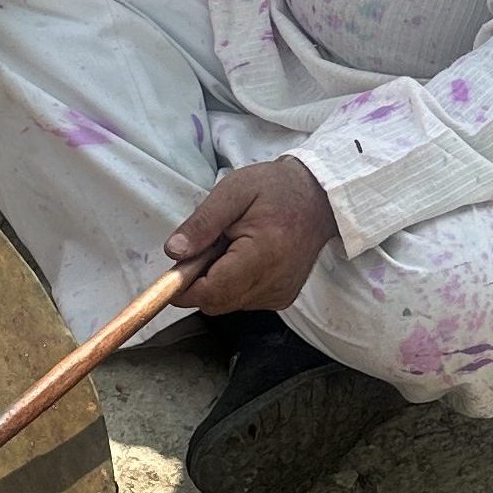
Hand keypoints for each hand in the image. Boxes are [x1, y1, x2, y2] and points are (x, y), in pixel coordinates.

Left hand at [167, 158, 335, 313]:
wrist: (318, 198)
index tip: (175, 270)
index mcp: (263, 254)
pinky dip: (234, 285)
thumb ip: (202, 224)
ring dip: (217, 282)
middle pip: (216, 302)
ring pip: (228, 303)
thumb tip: (174, 252)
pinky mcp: (282, 298)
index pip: (211, 291)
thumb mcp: (232, 192)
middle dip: (199, 283)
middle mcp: (275, 282)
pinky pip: (243, 301)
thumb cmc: (275, 189)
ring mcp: (280, 294)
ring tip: (231, 248)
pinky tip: (245, 259)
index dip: (184, 287)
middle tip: (208, 247)